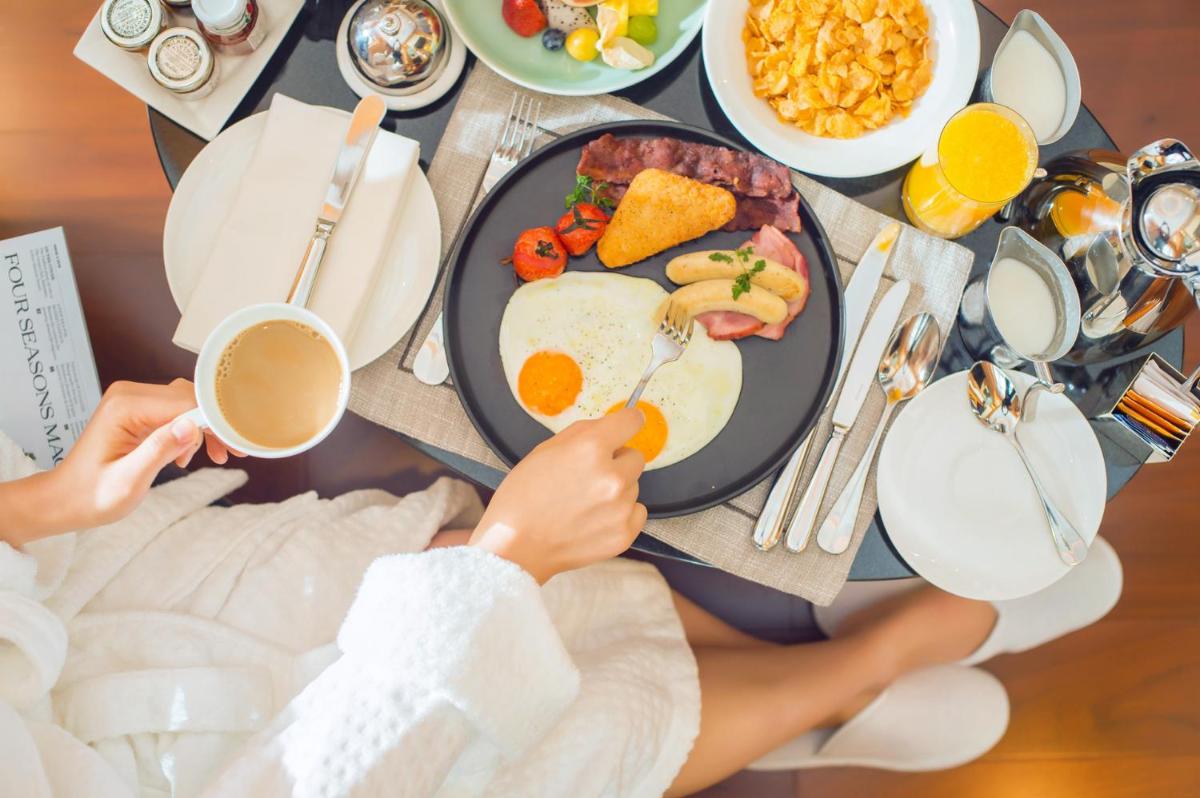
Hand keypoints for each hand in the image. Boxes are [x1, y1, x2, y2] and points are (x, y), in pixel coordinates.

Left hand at [0, 380, 241, 544]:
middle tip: (229, 454)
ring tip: (214, 457)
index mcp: (124, 407)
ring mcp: (132, 400)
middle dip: (213, 425)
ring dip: (203, 428)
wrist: (65, 500)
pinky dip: (189, 430)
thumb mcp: (128, 481)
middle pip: (189, 397)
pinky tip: (188, 455)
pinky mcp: (137, 410)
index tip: (235, 446)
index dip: (214, 422)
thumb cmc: (91, 495)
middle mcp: (128, 395)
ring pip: (186, 402)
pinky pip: (175, 410)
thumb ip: (158, 451)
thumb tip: (190, 426)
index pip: (185, 403)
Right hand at [469, 408, 647, 583]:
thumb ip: (583, 432)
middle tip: (590, 475)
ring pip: (634, 486)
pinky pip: (637, 512)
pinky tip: (595, 518)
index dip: (628, 422)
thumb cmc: (523, 496)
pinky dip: (622, 513)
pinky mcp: (624, 533)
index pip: (631, 421)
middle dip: (617, 461)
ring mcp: (620, 508)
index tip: (627, 425)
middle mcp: (612, 477)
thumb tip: (610, 426)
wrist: (515, 546)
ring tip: (585, 502)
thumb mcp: (545, 450)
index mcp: (591, 449)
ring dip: (617, 489)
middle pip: (636, 457)